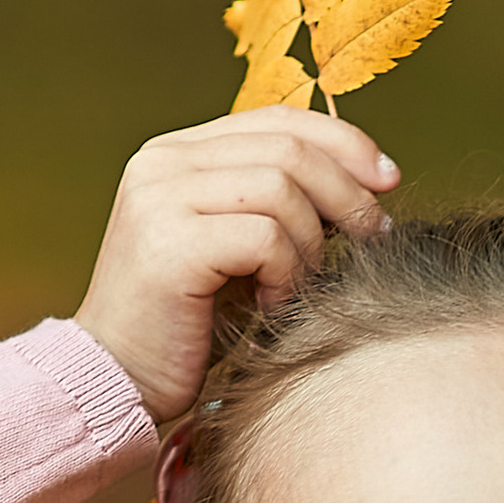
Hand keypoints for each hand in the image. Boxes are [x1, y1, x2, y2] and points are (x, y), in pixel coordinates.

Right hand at [74, 111, 400, 422]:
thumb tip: (363, 187)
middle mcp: (163, 161)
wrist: (117, 383)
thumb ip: (273, 208)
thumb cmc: (186, 331)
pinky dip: (286, 275)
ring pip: (282, 189)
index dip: (343, 142)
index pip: (278, 119)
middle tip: (373, 236)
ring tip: (303, 288)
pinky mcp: (169, 243)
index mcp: (178, 154)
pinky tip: (272, 308)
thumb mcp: (236, 256)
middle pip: (289, 147)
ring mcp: (161, 197)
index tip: (386, 181)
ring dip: (313, 244)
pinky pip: (264, 237)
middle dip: (346, 192)